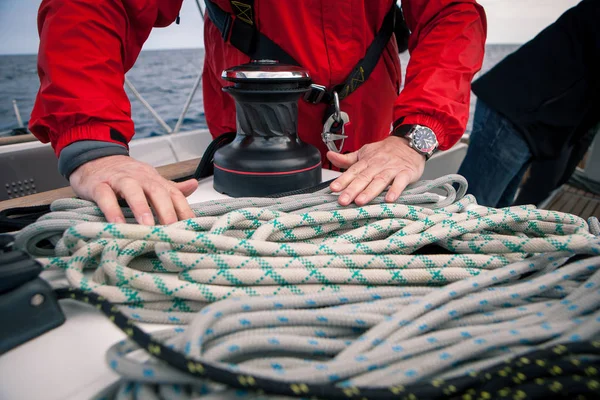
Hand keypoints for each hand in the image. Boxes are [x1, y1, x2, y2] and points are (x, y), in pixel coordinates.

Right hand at [69, 155, 197, 224]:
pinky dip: (111, 210)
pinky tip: (117, 225)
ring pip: (133, 190)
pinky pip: (105, 197)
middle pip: (157, 191)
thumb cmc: (127, 176)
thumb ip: (172, 187)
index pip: (174, 194)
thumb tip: (195, 185)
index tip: (192, 227)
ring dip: (141, 208)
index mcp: (155, 180)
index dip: (185, 210)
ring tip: (147, 226)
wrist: (96, 159)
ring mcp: (119, 180)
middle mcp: (140, 178)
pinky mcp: (98, 185)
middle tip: (172, 229)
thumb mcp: (151, 181)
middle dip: (166, 210)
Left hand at [327, 136, 425, 205]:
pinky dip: (395, 190)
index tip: (333, 188)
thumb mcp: (364, 152)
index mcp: (366, 161)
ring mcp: (392, 169)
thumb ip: (347, 159)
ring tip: (360, 201)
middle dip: (352, 189)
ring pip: (380, 180)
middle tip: (343, 200)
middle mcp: (377, 165)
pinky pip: (400, 182)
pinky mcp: (406, 173)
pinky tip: (389, 199)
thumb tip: (329, 155)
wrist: (409, 143)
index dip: (342, 180)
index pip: (352, 171)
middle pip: (364, 178)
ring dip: (370, 191)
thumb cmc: (385, 151)